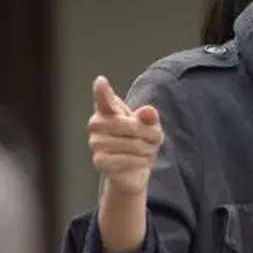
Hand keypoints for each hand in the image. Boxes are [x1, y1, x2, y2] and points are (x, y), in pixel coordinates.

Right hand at [87, 76, 162, 196]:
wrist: (131, 170)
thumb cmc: (138, 141)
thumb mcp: (149, 126)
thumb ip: (149, 117)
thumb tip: (148, 112)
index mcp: (107, 109)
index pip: (104, 99)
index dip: (102, 91)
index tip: (101, 81)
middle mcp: (96, 124)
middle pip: (130, 125)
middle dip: (149, 133)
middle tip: (157, 139)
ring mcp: (95, 143)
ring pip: (131, 144)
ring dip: (148, 149)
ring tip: (149, 151)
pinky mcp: (99, 161)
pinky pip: (126, 160)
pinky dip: (140, 161)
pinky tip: (142, 161)